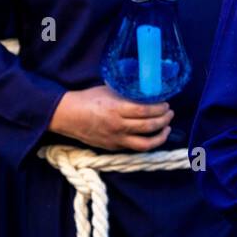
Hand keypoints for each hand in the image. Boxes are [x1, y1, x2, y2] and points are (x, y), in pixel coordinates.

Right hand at [49, 84, 172, 150]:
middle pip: (149, 126)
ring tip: (167, 128)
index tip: (166, 103)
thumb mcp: (108, 90)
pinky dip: (147, 143)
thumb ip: (127, 92)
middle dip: (164, 120)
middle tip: (170, 113)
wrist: (67, 116)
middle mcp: (117, 126)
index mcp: (116, 109)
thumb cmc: (88, 99)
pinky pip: (134, 148)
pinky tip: (152, 136)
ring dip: (160, 136)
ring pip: (145, 143)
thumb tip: (146, 88)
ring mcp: (115, 139)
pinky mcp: (112, 147)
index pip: (146, 111)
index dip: (160, 108)